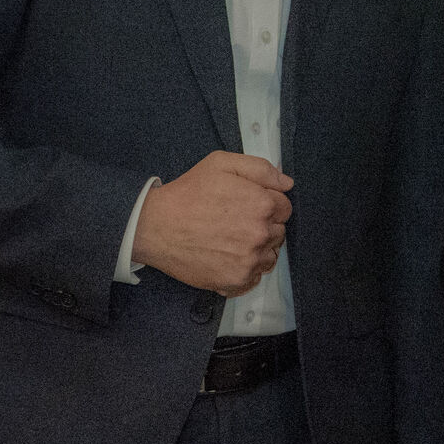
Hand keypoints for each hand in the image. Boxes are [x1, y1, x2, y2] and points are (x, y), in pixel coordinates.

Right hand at [131, 151, 291, 296]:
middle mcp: (261, 234)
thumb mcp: (222, 164)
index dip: (268, 205)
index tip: (249, 206)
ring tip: (232, 242)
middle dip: (264, 226)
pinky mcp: (235, 280)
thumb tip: (287, 183)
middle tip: (237, 223)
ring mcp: (249, 260)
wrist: (156, 226)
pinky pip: (255, 278)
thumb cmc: (189, 192)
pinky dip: (247, 270)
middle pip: (279, 232)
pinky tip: (229, 259)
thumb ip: (260, 169)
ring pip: (270, 256)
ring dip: (258, 250)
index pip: (285, 208)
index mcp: (262, 204)